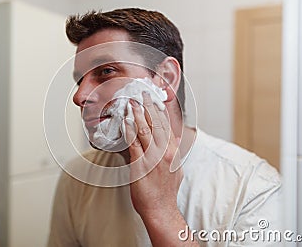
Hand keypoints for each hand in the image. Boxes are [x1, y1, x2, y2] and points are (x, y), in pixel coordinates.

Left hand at [125, 91, 182, 220]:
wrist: (161, 209)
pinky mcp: (140, 165)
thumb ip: (175, 151)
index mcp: (173, 152)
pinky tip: (125, 121)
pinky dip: (129, 130)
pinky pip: (134, 144)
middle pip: (156, 123)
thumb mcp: (177, 168)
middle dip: (148, 106)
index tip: (155, 98)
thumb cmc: (166, 191)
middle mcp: (165, 152)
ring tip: (131, 102)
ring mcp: (153, 158)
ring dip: (137, 114)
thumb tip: (176, 138)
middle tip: (142, 93)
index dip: (160, 110)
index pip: (167, 125)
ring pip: (145, 130)